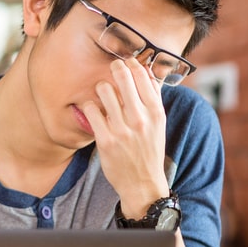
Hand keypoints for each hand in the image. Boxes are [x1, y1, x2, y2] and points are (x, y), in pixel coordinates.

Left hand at [80, 58, 169, 216]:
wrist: (142, 183)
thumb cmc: (149, 150)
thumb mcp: (158, 124)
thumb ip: (153, 98)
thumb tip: (147, 71)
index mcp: (156, 112)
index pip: (143, 75)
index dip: (132, 64)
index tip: (126, 62)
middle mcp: (140, 118)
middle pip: (123, 76)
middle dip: (114, 67)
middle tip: (111, 68)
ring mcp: (122, 129)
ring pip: (103, 89)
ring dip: (100, 88)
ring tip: (102, 95)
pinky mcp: (105, 139)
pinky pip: (90, 109)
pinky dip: (89, 106)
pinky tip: (93, 111)